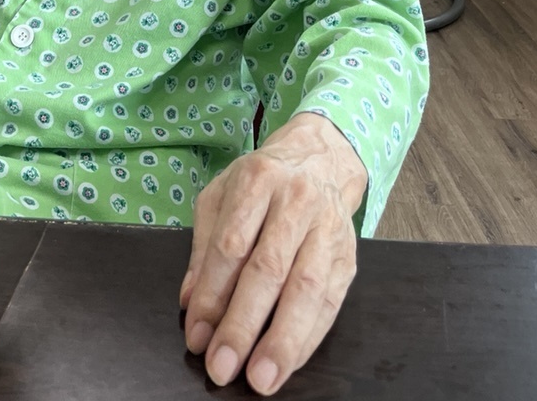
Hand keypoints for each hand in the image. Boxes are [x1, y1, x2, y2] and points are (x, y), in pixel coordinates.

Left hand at [180, 112, 367, 393]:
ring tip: (262, 377)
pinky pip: (331, 304)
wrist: (319, 160)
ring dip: (283, 341)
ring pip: (307, 290)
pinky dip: (309, 338)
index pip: (231, 245)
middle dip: (243, 324)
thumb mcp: (221, 196)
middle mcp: (296, 202)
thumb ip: (204, 247)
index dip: (212, 295)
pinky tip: (289, 361)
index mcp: (258, 180)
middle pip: (268, 269)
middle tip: (223, 366)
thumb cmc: (261, 182)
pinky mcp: (347, 257)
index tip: (197, 336)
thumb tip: (189, 302)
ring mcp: (327, 230)